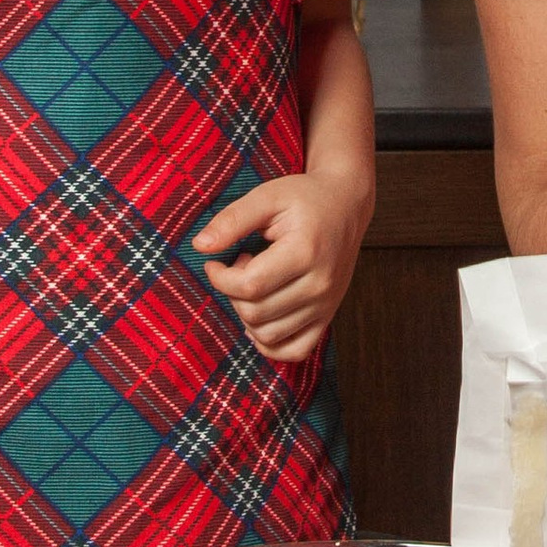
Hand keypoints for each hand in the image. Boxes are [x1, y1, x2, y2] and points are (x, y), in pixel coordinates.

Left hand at [193, 165, 372, 364]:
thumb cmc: (304, 198)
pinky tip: (260, 318)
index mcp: (305, 253)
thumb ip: (232, 220)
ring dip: (247, 315)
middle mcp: (319, 285)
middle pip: (255, 313)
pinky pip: (295, 350)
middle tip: (240, 265)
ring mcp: (326, 304)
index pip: (249, 286)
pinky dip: (270, 345)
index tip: (214, 262)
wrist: (346, 205)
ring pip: (268, 335)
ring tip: (255, 283)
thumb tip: (200, 246)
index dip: (220, 278)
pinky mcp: (328, 315)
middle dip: (233, 292)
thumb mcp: (267, 196)